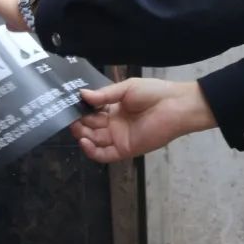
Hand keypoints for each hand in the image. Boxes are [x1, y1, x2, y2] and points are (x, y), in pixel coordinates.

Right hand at [70, 78, 215, 163]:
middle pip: (91, 126)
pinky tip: (84, 141)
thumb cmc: (153, 93)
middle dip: (79, 123)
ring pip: (94, 140)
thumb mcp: (127, 88)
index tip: (69, 105)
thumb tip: (82, 94)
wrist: (175, 106)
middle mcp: (115, 124)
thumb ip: (105, 95)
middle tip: (69, 118)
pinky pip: (104, 154)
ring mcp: (119, 137)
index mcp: (115, 108)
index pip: (93, 111)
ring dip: (83, 136)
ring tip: (76, 128)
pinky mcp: (124, 149)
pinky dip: (92, 151)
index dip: (82, 109)